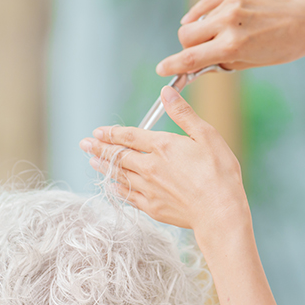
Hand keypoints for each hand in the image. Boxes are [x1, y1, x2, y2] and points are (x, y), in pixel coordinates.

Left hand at [79, 86, 249, 232]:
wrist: (220, 212)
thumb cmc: (220, 173)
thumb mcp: (206, 135)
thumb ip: (183, 114)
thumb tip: (165, 93)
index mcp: (163, 146)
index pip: (130, 136)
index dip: (112, 132)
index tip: (98, 131)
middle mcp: (150, 167)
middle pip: (119, 155)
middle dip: (100, 148)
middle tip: (85, 143)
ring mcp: (149, 189)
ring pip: (120, 175)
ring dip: (104, 166)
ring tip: (91, 160)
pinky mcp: (153, 207)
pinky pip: (128, 196)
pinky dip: (117, 189)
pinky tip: (111, 186)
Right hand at [156, 0, 304, 75]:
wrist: (304, 23)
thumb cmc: (277, 49)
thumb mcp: (246, 63)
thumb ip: (217, 62)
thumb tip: (190, 65)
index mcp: (233, 46)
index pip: (191, 57)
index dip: (172, 65)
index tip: (161, 69)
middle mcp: (230, 22)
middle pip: (185, 36)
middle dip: (189, 46)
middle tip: (203, 50)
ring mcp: (233, 1)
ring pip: (196, 20)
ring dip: (202, 30)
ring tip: (224, 33)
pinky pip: (207, 3)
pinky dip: (206, 12)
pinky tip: (216, 17)